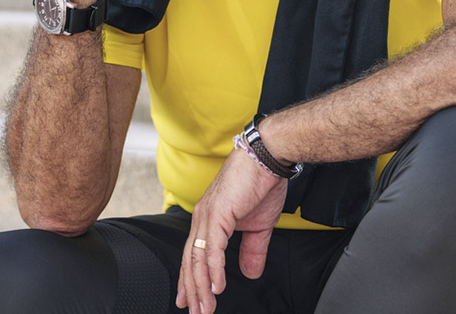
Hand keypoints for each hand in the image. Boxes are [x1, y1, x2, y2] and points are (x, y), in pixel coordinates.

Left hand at [177, 148, 287, 313]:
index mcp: (208, 219)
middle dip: (192, 289)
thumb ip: (252, 249)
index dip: (190, 279)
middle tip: (194, 312)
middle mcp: (202, 217)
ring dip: (201, 286)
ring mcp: (208, 215)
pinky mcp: (218, 213)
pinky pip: (213, 248)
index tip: (188, 299)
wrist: (267, 157)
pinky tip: (216, 287)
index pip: (194, 255)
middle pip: (192, 260)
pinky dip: (214, 269)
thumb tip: (250, 273)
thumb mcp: (259, 225)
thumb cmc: (261, 183)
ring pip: (199, 258)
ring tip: (205, 308)